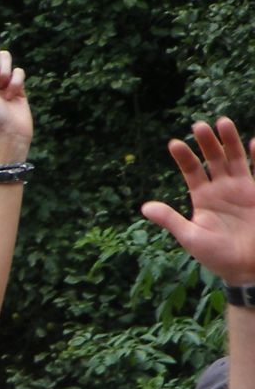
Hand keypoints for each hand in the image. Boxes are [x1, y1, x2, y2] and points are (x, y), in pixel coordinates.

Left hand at [143, 118, 254, 285]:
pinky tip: (254, 141)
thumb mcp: (191, 237)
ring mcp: (242, 188)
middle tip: (198, 125)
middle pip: (213, 159)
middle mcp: (221, 189)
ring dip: (229, 141)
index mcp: (202, 198)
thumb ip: (170, 220)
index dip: (184, 157)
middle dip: (206, 143)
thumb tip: (144, 207)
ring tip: (222, 122)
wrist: (247, 267)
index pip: (192, 171)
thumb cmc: (217, 256)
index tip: (174, 144)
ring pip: (235, 158)